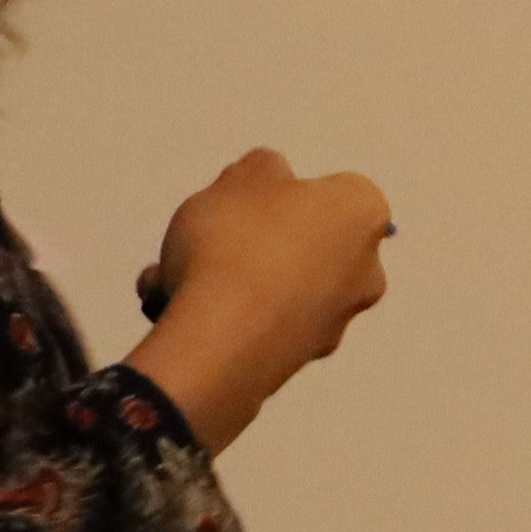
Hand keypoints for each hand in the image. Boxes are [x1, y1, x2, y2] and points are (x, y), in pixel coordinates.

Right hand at [123, 146, 394, 451]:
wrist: (218, 341)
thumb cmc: (238, 239)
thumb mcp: (243, 175)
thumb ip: (263, 169)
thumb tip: (274, 182)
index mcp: (363, 216)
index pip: (332, 192)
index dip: (283, 194)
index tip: (245, 201)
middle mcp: (363, 273)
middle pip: (298, 246)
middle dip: (244, 243)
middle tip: (199, 238)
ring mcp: (331, 324)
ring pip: (267, 289)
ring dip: (220, 282)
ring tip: (166, 277)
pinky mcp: (294, 362)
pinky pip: (251, 326)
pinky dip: (216, 317)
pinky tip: (169, 307)